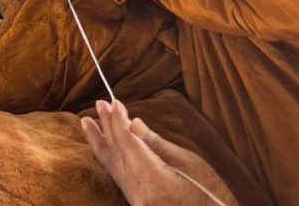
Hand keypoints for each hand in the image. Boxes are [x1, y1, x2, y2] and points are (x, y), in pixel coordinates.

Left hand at [81, 100, 238, 205]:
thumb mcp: (189, 163)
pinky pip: (117, 176)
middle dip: (107, 127)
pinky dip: (109, 157)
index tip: (114, 102)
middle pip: (116, 154)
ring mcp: (136, 201)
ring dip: (101, 142)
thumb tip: (133, 124)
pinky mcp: (137, 203)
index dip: (118, 121)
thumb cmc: (211, 194)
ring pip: (112, 166)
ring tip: (87, 123)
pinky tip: (104, 147)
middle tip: (99, 104)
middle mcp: (139, 194)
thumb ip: (156, 144)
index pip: (128, 144)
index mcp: (154, 180)